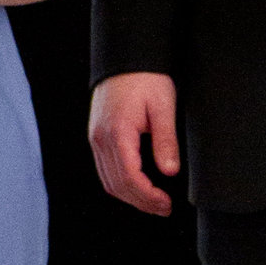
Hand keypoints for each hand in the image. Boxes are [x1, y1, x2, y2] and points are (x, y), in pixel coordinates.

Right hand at [91, 72, 181, 217]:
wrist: (126, 55)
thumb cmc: (146, 77)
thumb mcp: (163, 107)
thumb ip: (165, 140)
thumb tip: (169, 172)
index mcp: (117, 133)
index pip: (130, 178)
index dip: (148, 197)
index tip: (166, 204)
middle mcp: (100, 139)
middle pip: (116, 185)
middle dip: (140, 202)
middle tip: (164, 208)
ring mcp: (96, 138)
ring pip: (108, 180)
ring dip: (130, 196)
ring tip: (153, 202)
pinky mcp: (97, 135)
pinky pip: (105, 169)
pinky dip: (121, 183)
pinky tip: (138, 186)